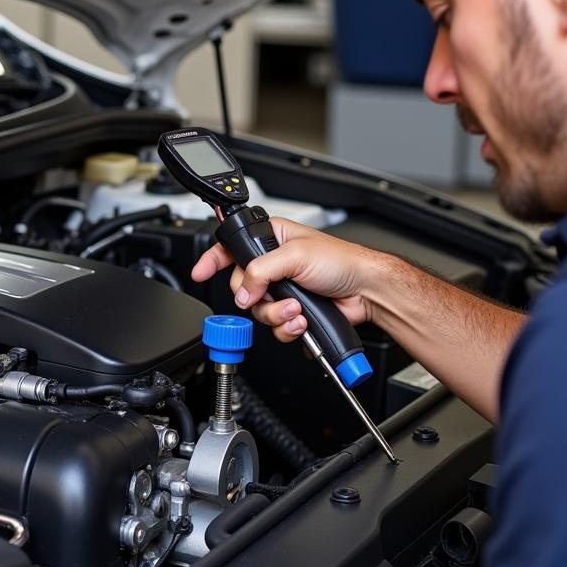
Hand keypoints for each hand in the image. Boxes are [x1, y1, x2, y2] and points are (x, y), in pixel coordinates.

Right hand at [191, 217, 381, 343]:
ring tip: (297, 309)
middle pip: (242, 288)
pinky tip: (303, 319)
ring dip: (277, 315)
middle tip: (272, 295)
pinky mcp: (293, 312)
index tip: (199, 272)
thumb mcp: (295, 256)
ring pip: (258, 311)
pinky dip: (288, 327)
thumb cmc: (342, 261)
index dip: (212, 260)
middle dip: (257, 298)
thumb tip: (242, 291)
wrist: (367, 290)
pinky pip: (275, 327)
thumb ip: (260, 271)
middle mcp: (274, 266)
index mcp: (272, 240)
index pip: (232, 247)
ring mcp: (283, 291)